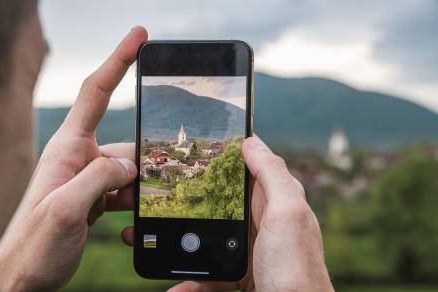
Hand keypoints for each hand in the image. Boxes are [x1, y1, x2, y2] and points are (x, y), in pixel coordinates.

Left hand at [0, 27, 147, 290]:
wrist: (23, 278)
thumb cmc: (35, 245)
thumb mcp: (66, 210)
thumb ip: (100, 178)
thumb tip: (131, 162)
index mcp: (68, 149)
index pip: (95, 92)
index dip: (118, 60)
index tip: (139, 37)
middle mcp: (78, 158)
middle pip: (125, 142)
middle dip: (145, 159)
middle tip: (161, 181)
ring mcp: (86, 179)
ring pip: (128, 169)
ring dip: (141, 187)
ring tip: (145, 209)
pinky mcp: (93, 198)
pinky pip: (123, 190)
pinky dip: (133, 203)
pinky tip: (131, 224)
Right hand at [123, 136, 332, 291]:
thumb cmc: (296, 271)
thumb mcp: (286, 215)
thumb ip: (272, 176)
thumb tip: (251, 142)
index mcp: (275, 200)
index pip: (248, 165)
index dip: (224, 153)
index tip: (195, 146)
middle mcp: (262, 221)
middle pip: (221, 198)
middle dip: (194, 194)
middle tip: (165, 191)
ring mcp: (249, 249)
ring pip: (209, 235)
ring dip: (184, 240)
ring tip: (157, 239)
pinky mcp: (238, 274)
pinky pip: (208, 272)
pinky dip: (191, 279)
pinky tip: (176, 285)